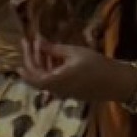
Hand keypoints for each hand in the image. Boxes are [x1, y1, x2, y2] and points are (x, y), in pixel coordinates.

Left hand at [18, 35, 133, 102]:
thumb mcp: (74, 53)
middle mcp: (55, 90)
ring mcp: (61, 93)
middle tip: (31, 43)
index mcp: (55, 81)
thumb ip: (54, 50)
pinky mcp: (68, 93)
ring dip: (41, 64)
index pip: (32, 76)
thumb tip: (39, 42)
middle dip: (32, 60)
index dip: (26, 62)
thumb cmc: (95, 65)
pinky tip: (54, 58)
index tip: (24, 47)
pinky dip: (49, 70)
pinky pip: (53, 82)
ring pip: (44, 80)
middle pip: (36, 78)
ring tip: (43, 47)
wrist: (112, 83)